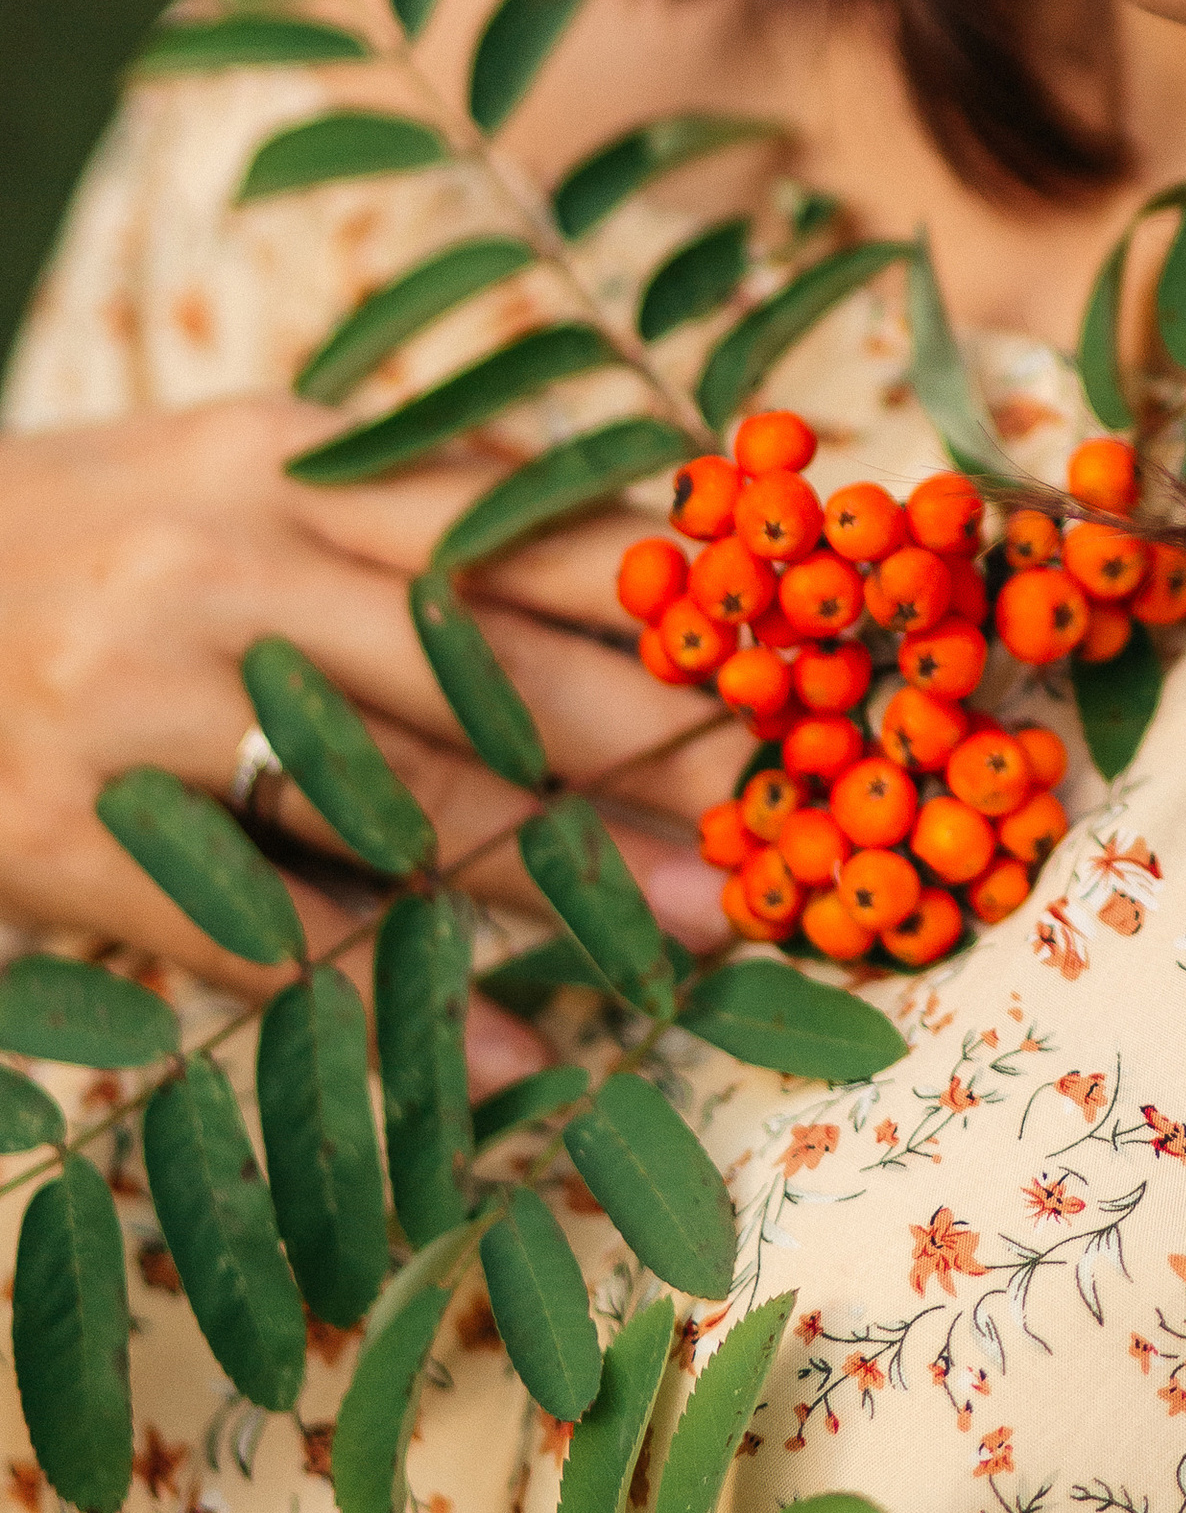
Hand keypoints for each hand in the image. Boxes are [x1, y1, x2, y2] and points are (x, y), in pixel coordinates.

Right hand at [0, 399, 737, 1079]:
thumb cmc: (97, 524)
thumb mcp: (239, 462)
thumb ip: (412, 501)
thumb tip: (649, 539)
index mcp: (278, 460)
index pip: (503, 523)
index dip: (652, 592)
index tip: (778, 644)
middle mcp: (220, 573)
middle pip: (479, 667)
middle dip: (648, 742)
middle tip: (782, 800)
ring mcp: (142, 710)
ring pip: (397, 806)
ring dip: (571, 876)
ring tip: (705, 920)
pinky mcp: (77, 841)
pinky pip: (272, 938)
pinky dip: (404, 1004)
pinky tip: (513, 1052)